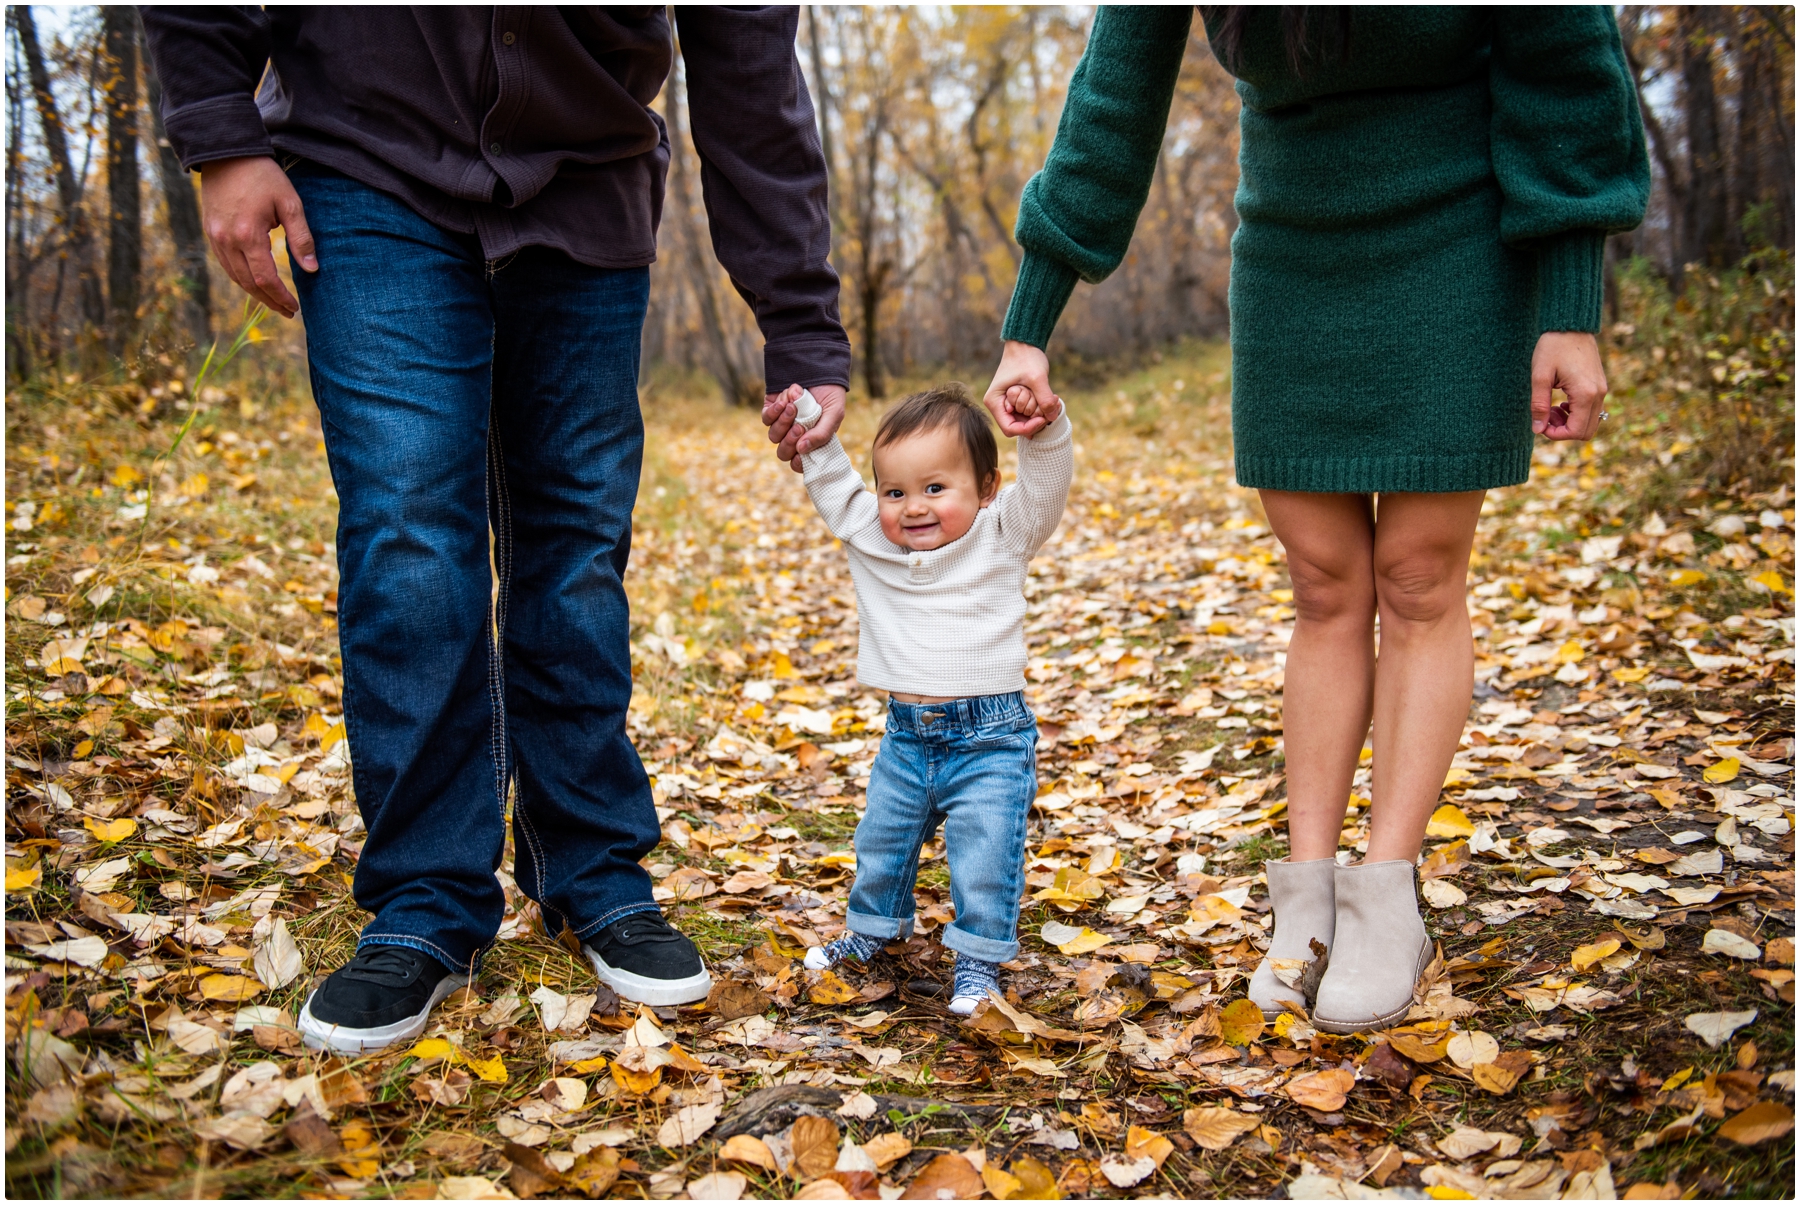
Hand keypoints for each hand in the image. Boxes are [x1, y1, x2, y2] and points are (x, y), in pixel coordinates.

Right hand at [199, 156, 316, 317]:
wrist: (226, 153)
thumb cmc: (263, 176)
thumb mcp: (289, 203)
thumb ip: (301, 238)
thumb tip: (312, 269)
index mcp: (248, 236)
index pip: (265, 279)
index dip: (281, 297)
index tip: (295, 308)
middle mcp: (227, 241)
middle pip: (248, 284)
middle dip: (269, 301)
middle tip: (288, 312)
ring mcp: (215, 237)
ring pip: (235, 276)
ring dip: (255, 293)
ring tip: (274, 302)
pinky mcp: (210, 232)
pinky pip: (226, 264)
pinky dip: (241, 277)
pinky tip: (255, 282)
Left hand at [762, 383, 846, 472]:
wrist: (819, 367)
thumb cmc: (830, 394)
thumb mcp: (834, 414)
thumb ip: (822, 434)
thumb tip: (802, 450)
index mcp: (811, 441)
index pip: (799, 463)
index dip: (798, 462)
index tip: (802, 451)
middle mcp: (794, 435)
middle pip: (783, 453)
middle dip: (789, 442)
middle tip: (800, 427)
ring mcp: (782, 423)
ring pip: (774, 436)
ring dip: (783, 423)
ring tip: (793, 408)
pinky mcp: (771, 410)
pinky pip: (766, 419)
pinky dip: (774, 412)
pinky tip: (785, 402)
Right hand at [982, 340, 1057, 437]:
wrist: (1025, 344)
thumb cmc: (1026, 358)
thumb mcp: (1037, 378)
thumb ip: (1045, 398)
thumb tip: (1052, 417)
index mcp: (995, 402)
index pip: (1009, 428)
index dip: (1027, 428)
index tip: (1042, 419)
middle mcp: (999, 406)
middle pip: (1019, 426)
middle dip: (1036, 420)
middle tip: (1052, 407)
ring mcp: (1009, 404)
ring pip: (1026, 420)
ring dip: (1041, 415)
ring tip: (1054, 400)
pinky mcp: (1018, 401)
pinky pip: (1030, 413)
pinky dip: (1041, 409)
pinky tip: (1051, 400)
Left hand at [1530, 331, 1608, 440]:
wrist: (1570, 325)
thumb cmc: (1552, 347)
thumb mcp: (1540, 376)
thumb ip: (1538, 405)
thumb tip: (1538, 429)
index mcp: (1585, 393)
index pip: (1576, 431)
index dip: (1556, 435)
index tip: (1540, 424)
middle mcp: (1599, 394)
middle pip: (1586, 431)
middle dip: (1563, 430)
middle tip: (1545, 416)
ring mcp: (1602, 389)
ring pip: (1590, 422)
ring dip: (1569, 422)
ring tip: (1550, 409)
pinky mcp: (1600, 385)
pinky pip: (1592, 410)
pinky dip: (1576, 413)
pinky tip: (1560, 403)